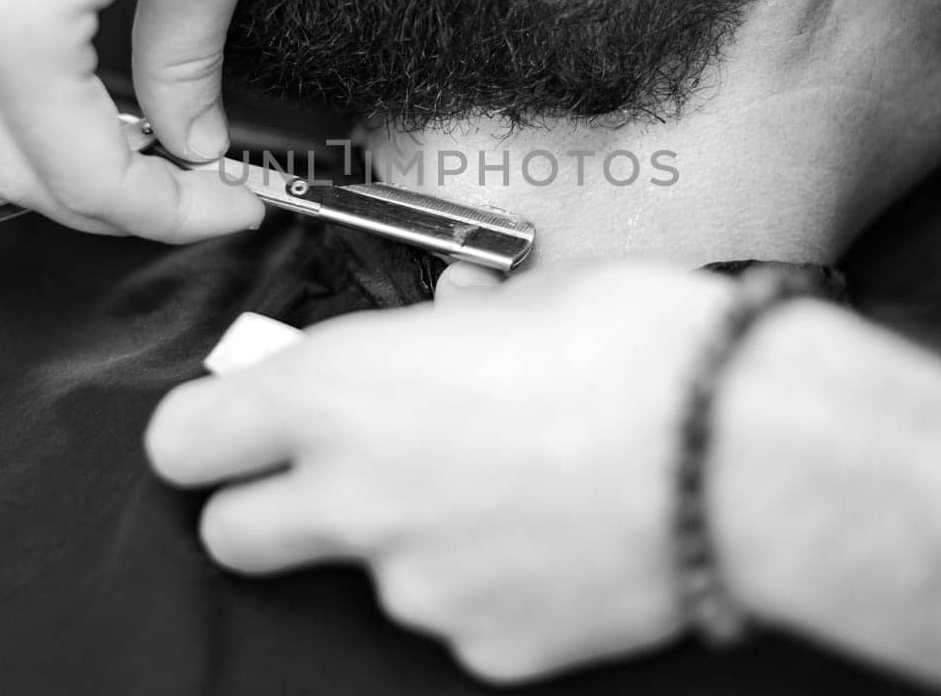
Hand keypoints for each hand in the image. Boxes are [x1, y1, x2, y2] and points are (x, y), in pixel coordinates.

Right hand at [0, 0, 265, 241]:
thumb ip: (189, 60)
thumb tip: (189, 138)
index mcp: (15, 20)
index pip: (86, 173)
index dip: (170, 210)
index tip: (232, 203)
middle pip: (11, 160)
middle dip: (111, 199)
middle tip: (191, 189)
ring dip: (36, 145)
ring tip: (121, 143)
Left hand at [146, 263, 734, 682]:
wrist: (753, 457)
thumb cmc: (646, 351)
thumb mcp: (536, 292)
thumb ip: (461, 313)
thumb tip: (454, 310)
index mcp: (345, 390)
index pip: (186, 437)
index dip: (206, 429)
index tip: (235, 422)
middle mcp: (357, 498)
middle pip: (232, 531)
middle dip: (266, 503)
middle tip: (342, 467)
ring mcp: (418, 588)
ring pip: (362, 572)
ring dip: (403, 537)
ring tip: (508, 484)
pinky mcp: (485, 648)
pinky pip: (456, 615)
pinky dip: (485, 583)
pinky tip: (553, 535)